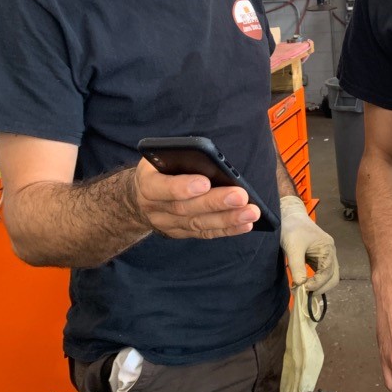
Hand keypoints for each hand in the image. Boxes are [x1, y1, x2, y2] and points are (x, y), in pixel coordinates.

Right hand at [133, 158, 260, 238]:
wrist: (140, 198)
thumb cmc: (159, 169)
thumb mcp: (160, 158)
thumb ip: (179, 159)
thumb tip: (212, 159)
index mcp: (147, 184)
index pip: (161, 187)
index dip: (182, 187)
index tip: (205, 182)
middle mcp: (155, 208)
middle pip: (186, 208)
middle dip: (215, 203)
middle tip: (241, 196)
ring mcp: (168, 224)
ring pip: (198, 224)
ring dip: (228, 219)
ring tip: (251, 212)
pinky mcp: (182, 233)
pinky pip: (205, 233)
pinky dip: (227, 229)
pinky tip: (246, 224)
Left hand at [280, 195, 339, 293]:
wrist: (289, 215)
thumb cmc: (292, 229)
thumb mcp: (293, 247)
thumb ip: (297, 267)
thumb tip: (300, 287)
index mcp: (328, 249)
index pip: (328, 273)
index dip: (317, 284)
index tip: (303, 290)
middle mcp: (330, 253)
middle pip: (333, 277)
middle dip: (321, 288)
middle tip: (305, 294)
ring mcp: (325, 256)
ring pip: (328, 277)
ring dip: (318, 286)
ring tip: (303, 291)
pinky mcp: (318, 258)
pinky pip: (321, 273)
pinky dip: (315, 281)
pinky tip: (304, 284)